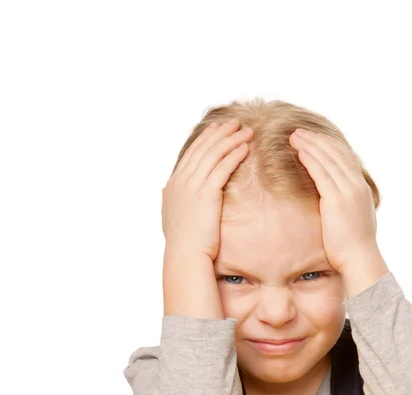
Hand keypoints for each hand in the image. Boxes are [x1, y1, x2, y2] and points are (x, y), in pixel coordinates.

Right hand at [161, 118, 252, 258]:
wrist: (185, 254)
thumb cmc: (182, 241)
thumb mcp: (170, 216)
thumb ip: (168, 200)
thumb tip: (164, 191)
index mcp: (174, 184)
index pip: (191, 154)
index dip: (205, 139)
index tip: (217, 128)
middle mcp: (182, 180)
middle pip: (204, 149)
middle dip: (221, 133)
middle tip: (235, 122)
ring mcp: (193, 185)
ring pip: (215, 154)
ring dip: (232, 140)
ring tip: (246, 131)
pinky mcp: (207, 193)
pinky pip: (223, 167)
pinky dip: (234, 155)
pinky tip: (245, 148)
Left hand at [289, 128, 377, 272]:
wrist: (360, 258)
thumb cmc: (355, 246)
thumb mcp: (356, 219)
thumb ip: (349, 205)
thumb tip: (339, 203)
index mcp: (362, 188)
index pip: (347, 158)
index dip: (330, 145)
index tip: (315, 139)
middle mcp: (357, 185)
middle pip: (336, 153)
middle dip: (317, 140)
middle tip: (300, 132)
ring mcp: (348, 191)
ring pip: (328, 160)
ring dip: (310, 145)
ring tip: (294, 136)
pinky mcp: (336, 200)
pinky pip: (321, 174)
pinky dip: (311, 160)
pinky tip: (300, 152)